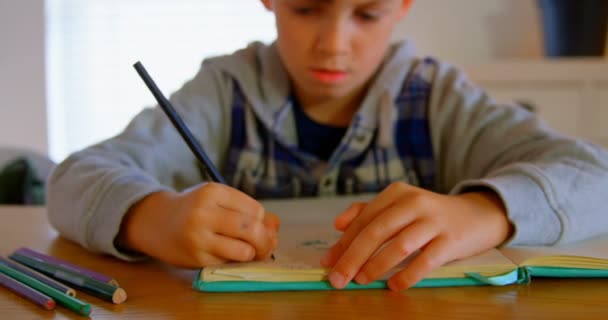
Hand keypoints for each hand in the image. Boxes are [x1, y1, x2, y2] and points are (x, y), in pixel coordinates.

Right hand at [117, 182, 279, 267]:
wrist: (157, 222)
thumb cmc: (196, 209)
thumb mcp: (219, 200)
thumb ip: (248, 210)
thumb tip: (276, 227)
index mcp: (212, 192)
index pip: (255, 209)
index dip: (262, 220)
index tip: (257, 224)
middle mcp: (204, 213)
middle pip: (252, 229)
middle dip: (265, 240)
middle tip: (265, 245)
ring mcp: (198, 237)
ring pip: (244, 251)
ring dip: (252, 254)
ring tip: (248, 251)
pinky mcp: (196, 258)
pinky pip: (228, 263)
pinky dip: (235, 261)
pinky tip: (229, 255)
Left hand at [320, 182, 511, 291]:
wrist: (476, 215)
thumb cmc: (428, 215)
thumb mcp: (399, 206)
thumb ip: (367, 212)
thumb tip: (338, 226)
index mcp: (396, 193)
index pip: (364, 219)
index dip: (343, 242)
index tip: (328, 262)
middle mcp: (414, 202)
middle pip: (377, 231)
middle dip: (353, 257)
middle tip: (338, 278)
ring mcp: (434, 221)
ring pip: (399, 245)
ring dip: (377, 266)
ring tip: (362, 280)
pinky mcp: (452, 240)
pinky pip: (426, 261)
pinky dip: (407, 275)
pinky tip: (393, 286)